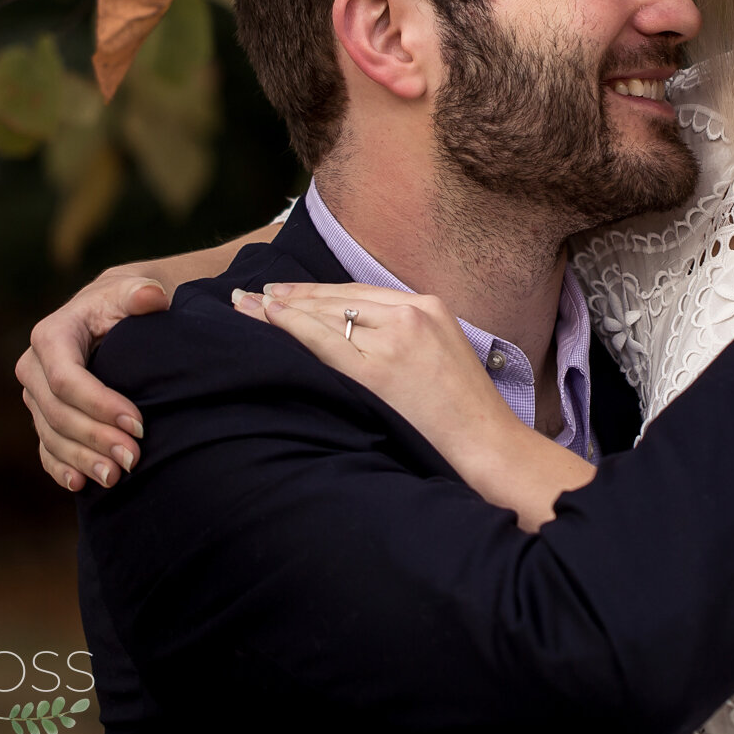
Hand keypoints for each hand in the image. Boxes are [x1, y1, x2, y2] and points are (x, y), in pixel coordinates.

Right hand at [15, 267, 169, 490]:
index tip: (138, 423)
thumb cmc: (124, 301)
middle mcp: (34, 368)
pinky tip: (81, 484)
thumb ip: (140, 293)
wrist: (111, 312)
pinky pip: (46, 448)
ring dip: (82, 459)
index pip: (67, 379)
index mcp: (51, 336)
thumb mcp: (132, 289)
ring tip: (116, 476)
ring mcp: (36, 396)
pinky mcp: (44, 416)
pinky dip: (61, 468)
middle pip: (58, 413)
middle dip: (95, 438)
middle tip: (133, 457)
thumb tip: (151, 297)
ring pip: (51, 436)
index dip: (99, 404)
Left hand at [236, 282, 593, 529]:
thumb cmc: (464, 410)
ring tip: (247, 305)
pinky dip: (292, 327)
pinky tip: (268, 319)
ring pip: (326, 314)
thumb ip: (405, 335)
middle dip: (292, 295)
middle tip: (253, 293)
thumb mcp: (441, 351)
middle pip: (338, 298)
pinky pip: (325, 341)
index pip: (358, 293)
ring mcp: (396, 337)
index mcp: (429, 306)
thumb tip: (356, 333)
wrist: (487, 442)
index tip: (285, 291)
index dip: (317, 291)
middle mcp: (412, 313)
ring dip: (282, 309)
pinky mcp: (380, 369)